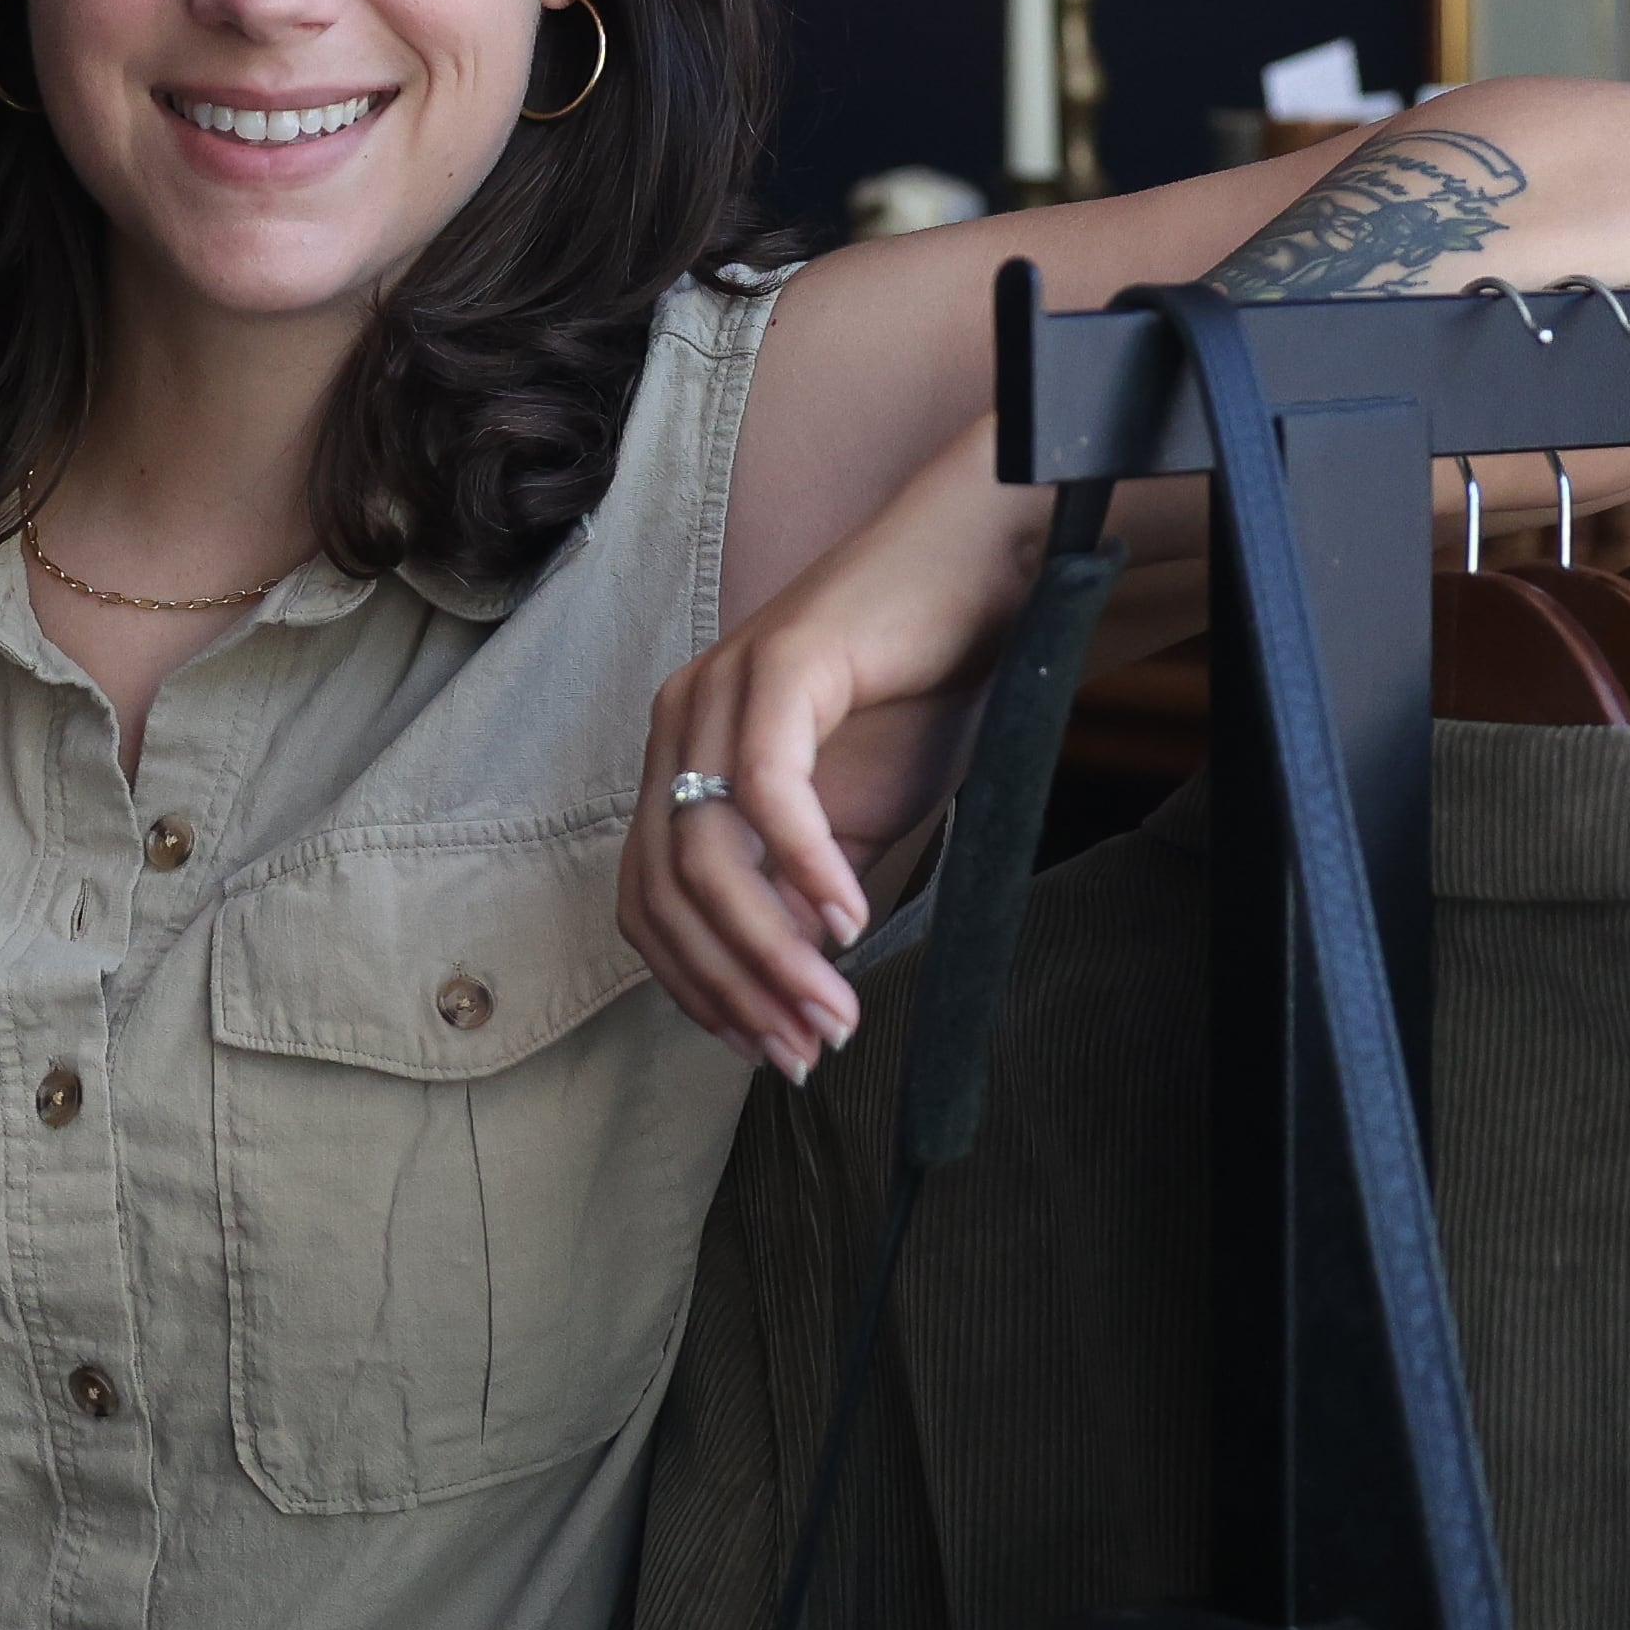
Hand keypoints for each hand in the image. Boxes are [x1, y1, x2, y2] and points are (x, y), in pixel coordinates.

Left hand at [624, 416, 1040, 1076]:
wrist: (981, 576)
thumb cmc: (918, 693)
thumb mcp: (850, 820)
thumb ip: (801, 891)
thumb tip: (780, 980)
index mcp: (681, 757)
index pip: (648, 901)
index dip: (695, 987)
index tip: (760, 1050)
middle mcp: (680, 721)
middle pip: (665, 891)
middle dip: (731, 989)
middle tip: (803, 1052)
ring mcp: (720, 688)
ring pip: (707, 853)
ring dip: (770, 950)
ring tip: (832, 1011)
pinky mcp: (780, 664)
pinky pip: (769, 790)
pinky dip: (807, 869)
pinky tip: (850, 923)